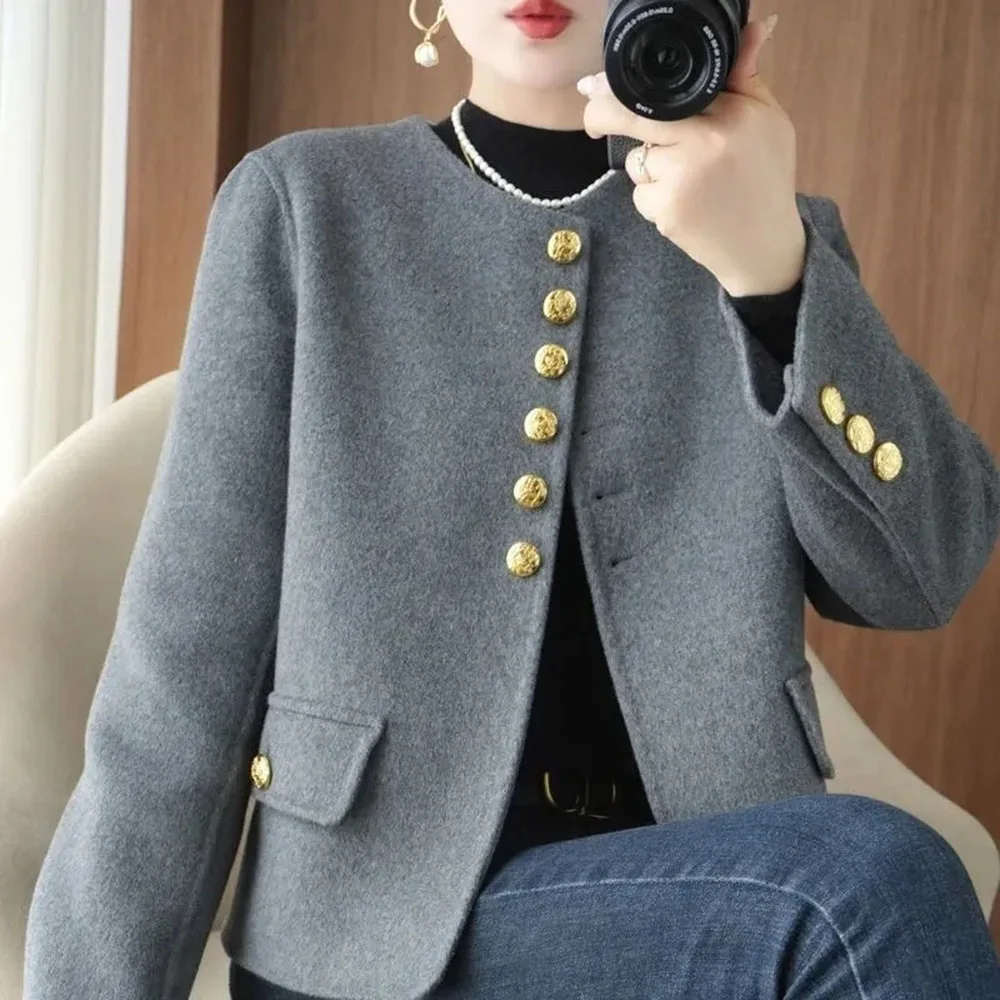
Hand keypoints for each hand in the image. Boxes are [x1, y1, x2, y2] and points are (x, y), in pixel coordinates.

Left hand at [579, 15, 806, 297]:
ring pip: (637, 159)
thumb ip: (746, 76)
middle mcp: (703, 143)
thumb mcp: (768, 120)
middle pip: (632, 116)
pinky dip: (654, 196)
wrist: (764, 245)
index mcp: (730, 113)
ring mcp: (680, 179)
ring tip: (688, 178)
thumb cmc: (765, 178)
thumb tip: (754, 26)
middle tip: (592, 109)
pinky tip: (684, 203)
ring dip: (649, 164)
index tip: (597, 83)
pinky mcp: (665, 211)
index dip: (622, 85)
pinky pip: (641, 192)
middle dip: (600, 112)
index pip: (665, 89)